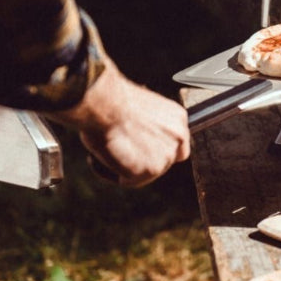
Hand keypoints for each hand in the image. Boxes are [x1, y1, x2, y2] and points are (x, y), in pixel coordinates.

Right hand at [46, 59, 190, 187]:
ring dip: (124, 167)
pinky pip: (126, 180)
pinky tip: (102, 156)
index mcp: (178, 119)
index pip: (177, 146)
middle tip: (118, 149)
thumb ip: (151, 127)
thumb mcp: (144, 109)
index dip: (156, 150)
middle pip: (162, 162)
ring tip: (108, 148)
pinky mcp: (148, 171)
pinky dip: (110, 172)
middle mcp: (178, 139)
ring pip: (143, 174)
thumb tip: (141, 137)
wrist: (105, 102)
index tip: (139, 148)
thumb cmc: (114, 100)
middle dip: (140, 160)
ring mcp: (165, 156)